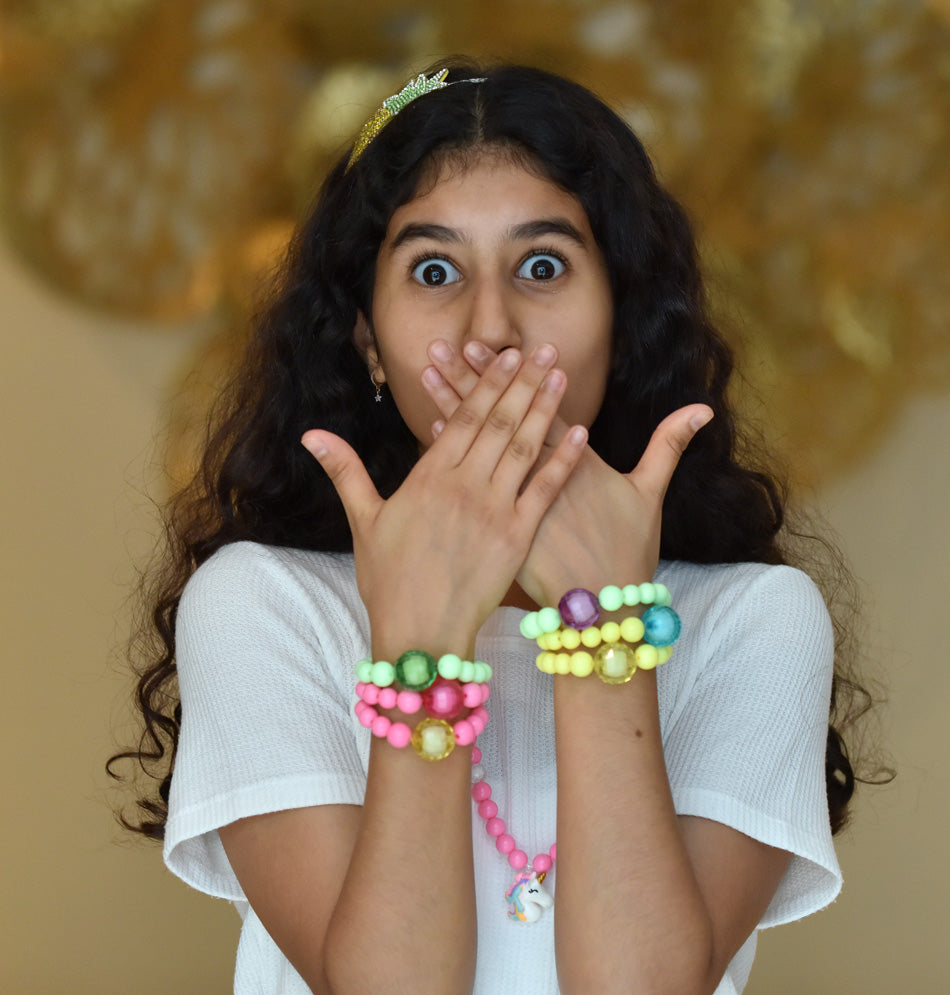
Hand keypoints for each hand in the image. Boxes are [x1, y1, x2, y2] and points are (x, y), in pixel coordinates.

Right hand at [301, 347, 588, 656]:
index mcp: (428, 477)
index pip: (461, 417)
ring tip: (561, 376)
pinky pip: (543, 490)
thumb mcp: (364, 521)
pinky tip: (580, 434)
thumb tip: (311, 434)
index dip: (486, 383)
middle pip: (497, 422)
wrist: (419, 633)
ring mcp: (492, 510)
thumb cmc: (389, 581)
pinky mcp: (516, 537)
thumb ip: (345, 471)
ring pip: (523, 447)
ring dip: (544, 409)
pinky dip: (562, 460)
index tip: (505, 356)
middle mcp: (463, 485)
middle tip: (543, 349)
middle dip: (522, 382)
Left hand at [422, 342, 711, 604]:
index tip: (484, 345)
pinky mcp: (501, 524)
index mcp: (573, 461)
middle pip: (499, 417)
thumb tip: (702, 408)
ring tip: (428, 374)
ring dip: (453, 407)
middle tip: (442, 345)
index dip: (509, 376)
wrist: (605, 609)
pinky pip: (472, 479)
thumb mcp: (650, 493)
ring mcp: (517, 498)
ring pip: (480, 444)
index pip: (535, 407)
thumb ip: (668, 446)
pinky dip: (453, 459)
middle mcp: (539, 474)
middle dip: (470, 379)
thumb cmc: (628, 551)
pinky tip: (432, 430)